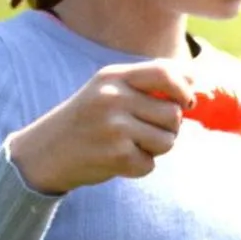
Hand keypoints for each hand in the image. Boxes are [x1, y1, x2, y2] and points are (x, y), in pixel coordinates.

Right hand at [7, 62, 193, 193]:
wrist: (46, 151)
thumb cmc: (88, 120)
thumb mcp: (109, 90)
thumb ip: (146, 84)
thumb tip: (195, 84)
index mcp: (114, 76)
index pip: (165, 73)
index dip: (184, 89)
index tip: (186, 102)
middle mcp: (113, 98)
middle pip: (173, 114)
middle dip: (169, 128)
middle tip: (145, 131)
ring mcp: (114, 127)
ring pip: (168, 141)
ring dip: (156, 149)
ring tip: (131, 145)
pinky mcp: (115, 155)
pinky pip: (150, 164)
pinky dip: (140, 166)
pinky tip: (118, 160)